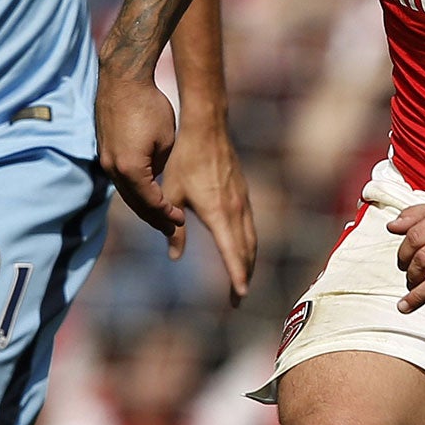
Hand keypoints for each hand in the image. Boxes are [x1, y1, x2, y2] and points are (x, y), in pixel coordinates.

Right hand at [96, 71, 185, 247]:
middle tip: (171, 228)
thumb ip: (160, 166)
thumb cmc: (149, 105)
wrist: (122, 78)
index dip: (167, 213)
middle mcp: (112, 168)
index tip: (181, 219)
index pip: (151, 202)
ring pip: (125, 192)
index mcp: (131, 169)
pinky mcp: (104, 150)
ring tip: (158, 215)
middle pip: (134, 203)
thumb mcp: (166, 140)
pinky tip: (144, 193)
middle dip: (154, 217)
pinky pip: (119, 178)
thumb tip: (155, 177)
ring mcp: (105, 159)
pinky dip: (133, 190)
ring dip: (142, 205)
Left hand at [165, 117, 256, 304]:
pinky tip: (241, 247)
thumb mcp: (173, 194)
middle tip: (239, 298)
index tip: (239, 297)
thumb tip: (174, 256)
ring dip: (248, 261)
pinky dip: (248, 243)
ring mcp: (243, 199)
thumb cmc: (184, 159)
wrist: (206, 126)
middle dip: (244, 276)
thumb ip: (173, 228)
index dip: (237, 277)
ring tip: (242, 279)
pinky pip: (250, 225)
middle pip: (247, 251)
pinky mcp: (243, 191)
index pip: (232, 253)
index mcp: (218, 213)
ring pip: (251, 238)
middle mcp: (236, 209)